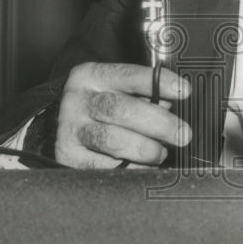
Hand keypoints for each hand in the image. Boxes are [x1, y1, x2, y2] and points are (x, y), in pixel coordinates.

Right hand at [55, 62, 191, 168]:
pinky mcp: (68, 156)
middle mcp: (77, 100)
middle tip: (183, 134)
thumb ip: (144, 95)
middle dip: (159, 123)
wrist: (58, 125)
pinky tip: (143, 167)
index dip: (158, 83)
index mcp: (91, 75)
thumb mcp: (118, 90)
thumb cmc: (102, 106)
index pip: (128, 75)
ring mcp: (70, 129)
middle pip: (122, 110)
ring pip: (112, 139)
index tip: (184, 91)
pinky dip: (130, 168)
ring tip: (161, 153)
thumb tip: (173, 105)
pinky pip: (104, 166)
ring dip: (144, 148)